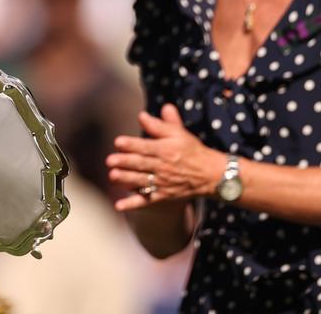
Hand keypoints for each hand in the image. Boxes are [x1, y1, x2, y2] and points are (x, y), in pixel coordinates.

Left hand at [106, 103, 226, 211]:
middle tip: (109, 160)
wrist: (210, 174)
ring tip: (112, 176)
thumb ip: (159, 125)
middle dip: (125, 162)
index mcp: (166, 150)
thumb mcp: (178, 133)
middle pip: (141, 164)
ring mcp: (162, 183)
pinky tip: (118, 206)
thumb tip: (141, 115)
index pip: (146, 147)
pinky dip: (132, 204)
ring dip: (126, 179)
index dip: (131, 144)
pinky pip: (146, 201)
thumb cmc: (191, 150)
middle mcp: (163, 167)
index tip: (118, 142)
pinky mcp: (163, 196)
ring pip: (141, 181)